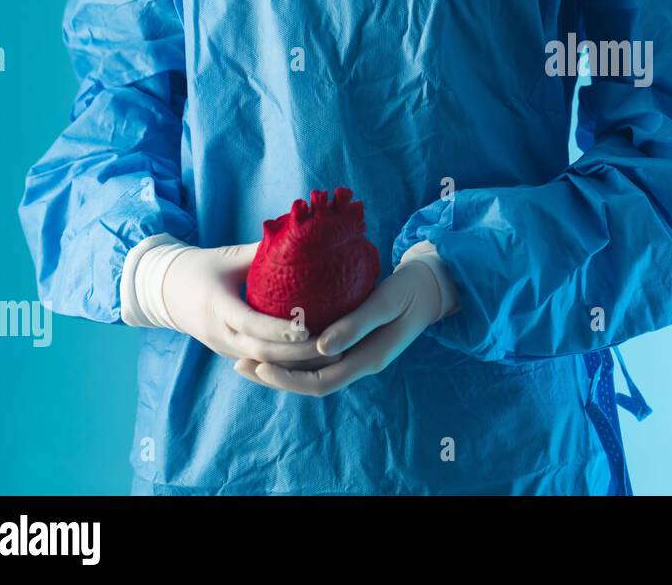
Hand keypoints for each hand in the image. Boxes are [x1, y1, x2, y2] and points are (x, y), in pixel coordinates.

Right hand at [152, 241, 330, 366]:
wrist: (166, 292)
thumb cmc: (203, 267)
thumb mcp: (229, 255)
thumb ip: (262, 250)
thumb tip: (300, 234)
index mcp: (216, 306)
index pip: (250, 323)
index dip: (278, 329)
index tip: (307, 328)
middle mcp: (218, 334)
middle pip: (260, 352)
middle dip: (295, 353)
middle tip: (330, 344)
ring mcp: (223, 348)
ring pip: (262, 364)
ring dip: (295, 364)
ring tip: (331, 356)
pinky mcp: (230, 354)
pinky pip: (260, 364)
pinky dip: (285, 364)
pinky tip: (314, 360)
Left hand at [234, 255, 451, 396]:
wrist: (432, 287)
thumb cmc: (411, 290)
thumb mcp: (387, 302)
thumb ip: (357, 323)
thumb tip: (322, 346)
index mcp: (369, 359)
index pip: (321, 383)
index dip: (287, 378)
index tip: (259, 365)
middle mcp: (359, 363)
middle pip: (309, 383)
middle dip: (274, 377)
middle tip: (239, 364)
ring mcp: (356, 355)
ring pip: (311, 372)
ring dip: (280, 367)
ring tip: (247, 356)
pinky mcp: (352, 342)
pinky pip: (317, 357)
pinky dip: (293, 354)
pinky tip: (274, 342)